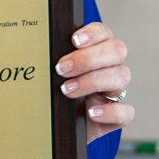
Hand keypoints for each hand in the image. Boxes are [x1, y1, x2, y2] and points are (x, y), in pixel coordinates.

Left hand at [55, 22, 133, 143]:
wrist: (55, 125)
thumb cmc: (52, 91)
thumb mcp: (50, 72)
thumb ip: (49, 57)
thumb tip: (32, 46)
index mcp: (96, 50)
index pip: (104, 32)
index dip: (93, 33)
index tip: (73, 40)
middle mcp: (110, 67)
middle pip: (117, 50)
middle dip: (88, 58)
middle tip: (61, 68)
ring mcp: (115, 91)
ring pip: (122, 76)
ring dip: (92, 81)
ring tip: (67, 90)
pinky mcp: (117, 115)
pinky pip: (127, 111)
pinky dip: (110, 111)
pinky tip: (91, 112)